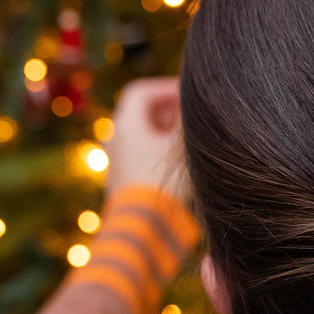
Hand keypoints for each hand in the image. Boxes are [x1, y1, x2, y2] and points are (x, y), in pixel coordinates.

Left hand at [105, 77, 186, 198]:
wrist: (143, 224)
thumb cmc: (163, 180)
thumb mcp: (181, 146)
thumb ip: (188, 122)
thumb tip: (197, 106)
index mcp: (125, 124)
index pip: (140, 92)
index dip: (165, 88)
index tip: (187, 94)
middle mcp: (115, 138)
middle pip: (140, 113)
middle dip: (167, 111)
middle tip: (192, 116)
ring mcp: (117, 160)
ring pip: (142, 136)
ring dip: (164, 133)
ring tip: (188, 141)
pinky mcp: (122, 180)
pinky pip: (140, 155)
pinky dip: (158, 151)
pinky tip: (178, 163)